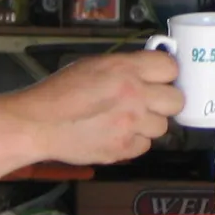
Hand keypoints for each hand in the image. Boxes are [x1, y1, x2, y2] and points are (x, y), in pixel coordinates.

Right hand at [9, 49, 182, 164]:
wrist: (37, 123)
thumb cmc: (60, 91)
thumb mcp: (94, 65)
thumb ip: (125, 67)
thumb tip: (148, 72)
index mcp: (126, 69)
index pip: (170, 67)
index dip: (165, 74)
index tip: (158, 78)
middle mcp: (134, 95)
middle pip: (177, 100)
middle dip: (164, 101)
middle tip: (149, 102)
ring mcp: (131, 125)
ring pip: (162, 127)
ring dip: (148, 124)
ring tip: (127, 120)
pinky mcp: (123, 150)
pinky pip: (144, 146)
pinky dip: (134, 142)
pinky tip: (116, 135)